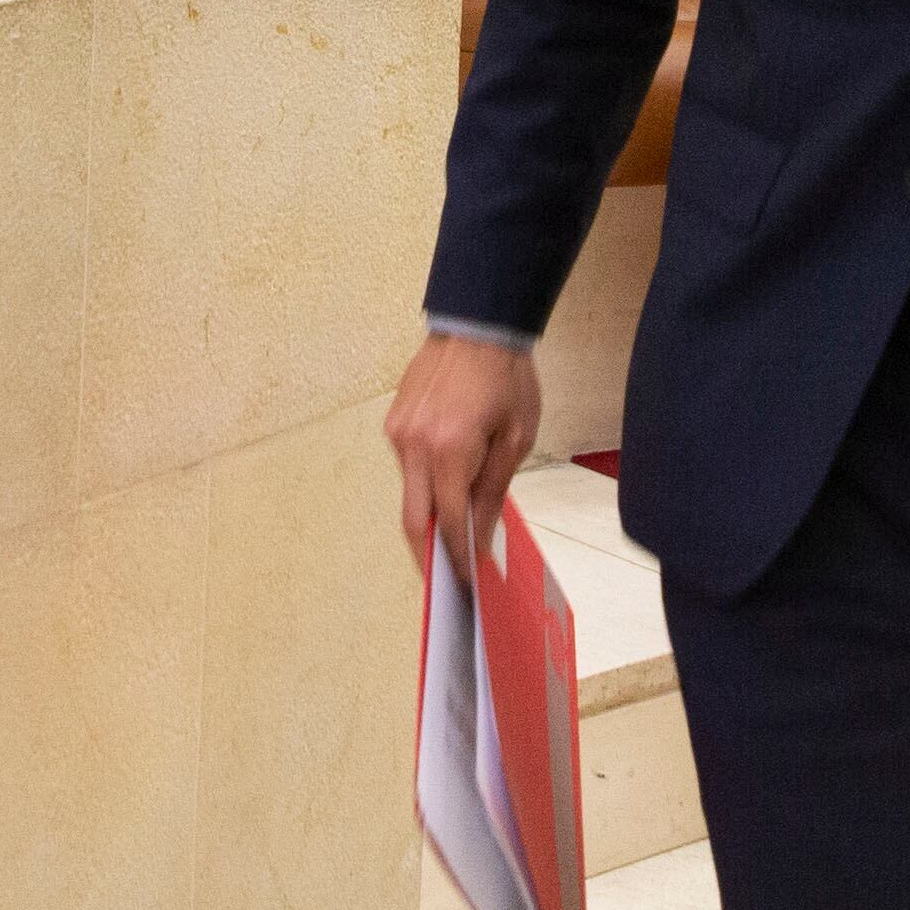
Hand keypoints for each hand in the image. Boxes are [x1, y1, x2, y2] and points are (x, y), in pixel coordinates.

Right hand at [387, 332, 541, 566]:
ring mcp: (398, 433)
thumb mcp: (515, 438)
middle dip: (427, 557)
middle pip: (412, 521)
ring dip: (429, 517)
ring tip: (453, 536)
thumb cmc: (505, 379)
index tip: (467, 582)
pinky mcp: (393, 422)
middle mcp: (413, 445)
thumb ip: (493, 490)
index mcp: (449, 450)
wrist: (476, 326)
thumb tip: (480, 535)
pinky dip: (425, 485)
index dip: (457, 557)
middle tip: (445, 582)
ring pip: (409, 493)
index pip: (448, 522)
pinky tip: (446, 488)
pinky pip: (407, 467)